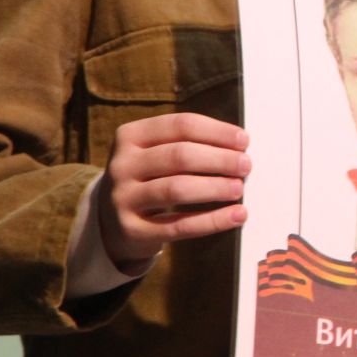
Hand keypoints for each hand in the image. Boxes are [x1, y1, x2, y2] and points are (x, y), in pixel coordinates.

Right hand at [101, 112, 250, 267]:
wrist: (110, 219)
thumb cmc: (148, 177)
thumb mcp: (155, 153)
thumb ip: (189, 144)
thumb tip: (239, 146)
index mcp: (130, 136)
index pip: (180, 125)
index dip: (216, 132)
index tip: (244, 140)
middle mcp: (122, 165)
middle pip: (179, 156)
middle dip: (219, 159)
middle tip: (246, 166)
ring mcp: (123, 198)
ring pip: (176, 189)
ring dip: (215, 187)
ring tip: (239, 188)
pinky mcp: (132, 230)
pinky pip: (178, 226)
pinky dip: (212, 221)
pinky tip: (236, 216)